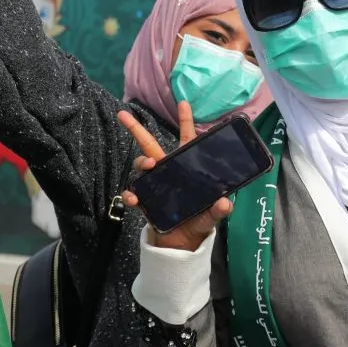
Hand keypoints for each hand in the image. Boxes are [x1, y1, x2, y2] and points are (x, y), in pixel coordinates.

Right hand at [118, 101, 231, 251]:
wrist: (182, 244)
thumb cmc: (198, 221)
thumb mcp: (212, 216)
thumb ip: (218, 210)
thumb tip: (224, 203)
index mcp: (187, 168)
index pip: (187, 140)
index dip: (186, 121)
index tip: (184, 102)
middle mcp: (168, 171)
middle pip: (150, 145)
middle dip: (136, 129)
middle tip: (123, 114)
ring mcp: (154, 184)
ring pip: (141, 165)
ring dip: (141, 162)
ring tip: (148, 166)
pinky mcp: (145, 201)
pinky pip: (133, 193)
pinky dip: (131, 195)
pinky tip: (133, 199)